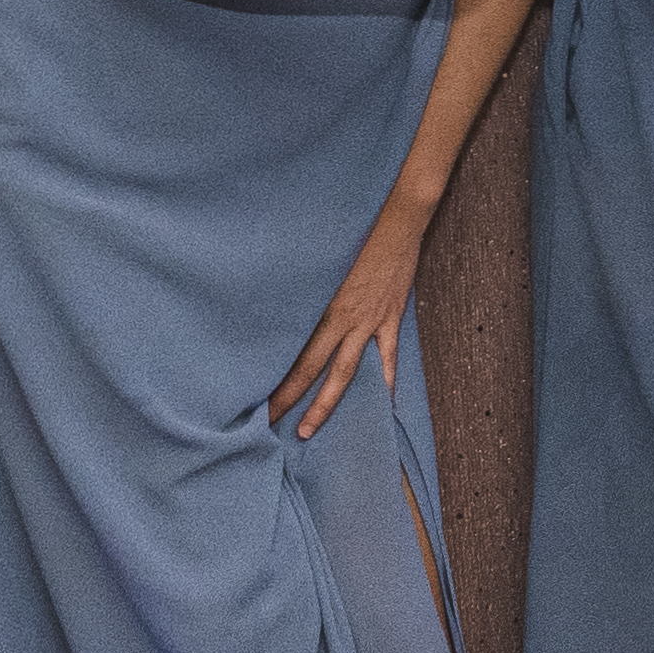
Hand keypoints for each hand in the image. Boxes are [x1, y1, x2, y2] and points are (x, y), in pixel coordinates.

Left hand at [271, 216, 434, 430]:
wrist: (394, 223)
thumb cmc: (352, 235)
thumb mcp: (317, 262)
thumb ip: (302, 289)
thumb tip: (275, 310)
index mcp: (323, 308)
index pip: (296, 355)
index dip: (279, 381)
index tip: (258, 399)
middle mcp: (345, 321)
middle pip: (314, 371)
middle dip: (292, 400)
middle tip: (271, 423)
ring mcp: (371, 323)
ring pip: (347, 373)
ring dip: (328, 404)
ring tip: (310, 429)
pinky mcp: (391, 319)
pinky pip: (388, 359)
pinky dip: (386, 384)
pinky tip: (383, 405)